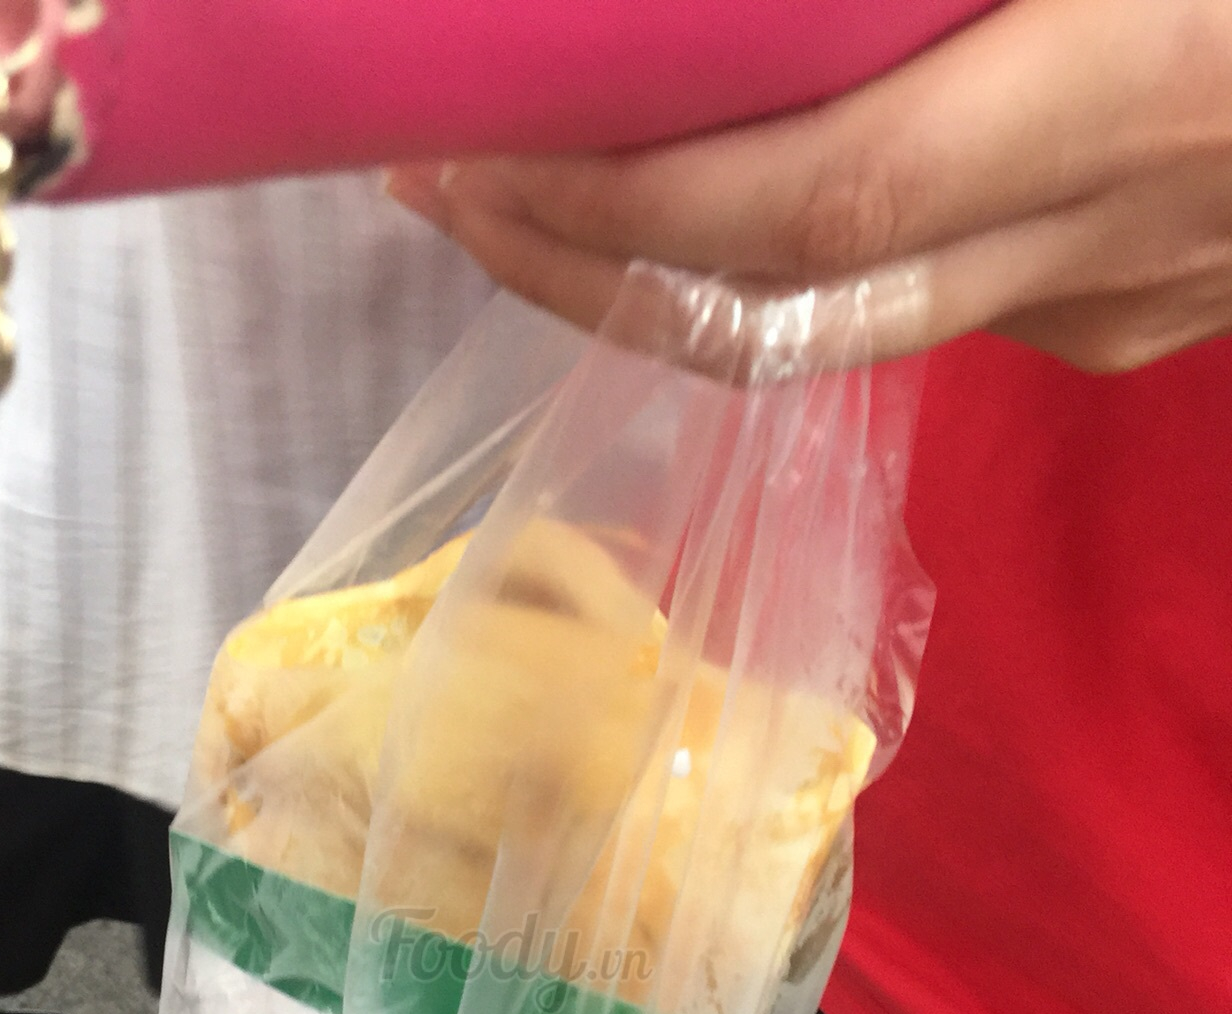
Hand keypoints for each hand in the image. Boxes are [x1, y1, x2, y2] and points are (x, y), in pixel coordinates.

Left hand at [387, 0, 1231, 369]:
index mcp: (1131, 96)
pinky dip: (817, 254)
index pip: (800, 210)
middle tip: (451, 186)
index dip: (613, 205)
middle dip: (591, 277)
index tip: (460, 149)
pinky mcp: (1157, 307)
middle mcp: (1114, 244)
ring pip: (858, 322)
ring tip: (556, 179)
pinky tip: (757, 170)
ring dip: (684, 275)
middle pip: (786, 321)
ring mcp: (1134, 298)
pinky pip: (949, 295)